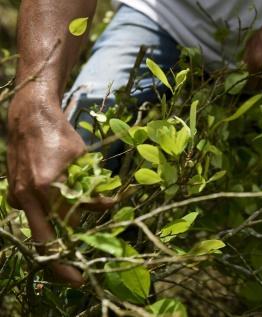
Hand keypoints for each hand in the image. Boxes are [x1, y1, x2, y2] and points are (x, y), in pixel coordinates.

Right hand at [7, 95, 87, 286]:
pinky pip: (37, 215)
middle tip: (78, 278)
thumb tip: (109, 208)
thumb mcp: (83, 161)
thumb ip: (92, 189)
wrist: (30, 118)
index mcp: (46, 188)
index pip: (66, 227)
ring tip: (77, 233)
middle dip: (62, 261)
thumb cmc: (60, 136)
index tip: (91, 262)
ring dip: (60, 233)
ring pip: (42, 228)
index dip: (79, 246)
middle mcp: (27, 197)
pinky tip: (65, 211)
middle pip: (45, 241)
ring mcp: (17, 197)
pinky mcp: (15, 194)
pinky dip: (52, 218)